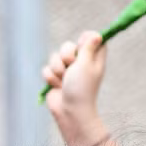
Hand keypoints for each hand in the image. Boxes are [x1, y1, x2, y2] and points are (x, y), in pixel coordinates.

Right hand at [41, 30, 109, 144]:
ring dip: (57, 68)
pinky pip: (47, 69)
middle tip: (71, 65)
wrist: (69, 111)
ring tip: (63, 80)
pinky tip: (57, 86)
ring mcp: (67, 71)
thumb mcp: (86, 64)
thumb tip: (98, 35)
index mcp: (93, 58)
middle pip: (69, 45)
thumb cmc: (82, 88)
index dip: (85, 38)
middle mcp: (80, 63)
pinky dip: (50, 78)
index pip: (92, 39)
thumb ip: (88, 48)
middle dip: (66, 54)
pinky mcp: (55, 78)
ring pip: (54, 57)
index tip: (81, 44)